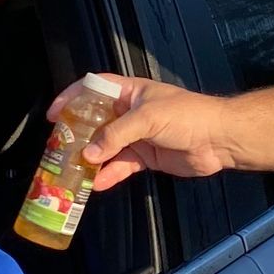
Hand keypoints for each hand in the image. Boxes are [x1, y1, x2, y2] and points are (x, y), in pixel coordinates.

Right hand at [49, 73, 240, 191]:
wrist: (220, 139)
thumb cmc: (186, 116)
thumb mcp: (148, 117)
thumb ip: (116, 134)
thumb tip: (89, 153)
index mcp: (130, 92)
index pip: (94, 88)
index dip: (72, 98)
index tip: (54, 114)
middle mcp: (130, 113)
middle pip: (96, 122)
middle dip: (77, 135)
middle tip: (58, 150)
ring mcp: (138, 136)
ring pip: (107, 148)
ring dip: (91, 160)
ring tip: (73, 173)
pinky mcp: (146, 157)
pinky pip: (121, 166)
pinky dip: (109, 175)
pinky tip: (97, 185)